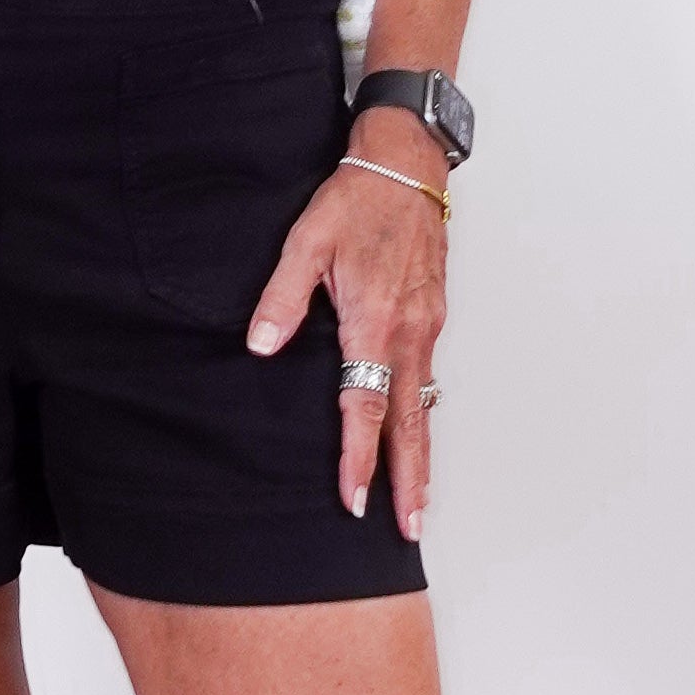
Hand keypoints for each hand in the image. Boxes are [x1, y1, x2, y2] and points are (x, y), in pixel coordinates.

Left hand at [247, 154, 449, 538]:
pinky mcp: (433, 316)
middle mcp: (409, 333)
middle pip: (410, 423)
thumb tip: (260, 346)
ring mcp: (427, 326)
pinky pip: (429, 379)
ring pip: (425, 405)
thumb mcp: (305, 242)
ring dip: (421, 455)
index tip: (354, 499)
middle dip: (409, 480)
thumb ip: (282, 298)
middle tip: (410, 528)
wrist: (408, 165)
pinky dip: (424, 416)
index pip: (365, 407)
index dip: (359, 458)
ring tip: (418, 500)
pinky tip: (416, 433)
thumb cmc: (357, 199)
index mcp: (373, 322)